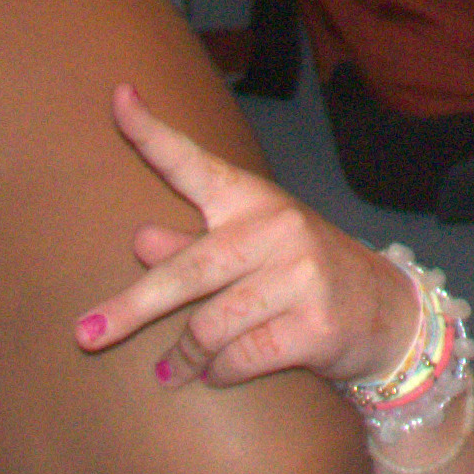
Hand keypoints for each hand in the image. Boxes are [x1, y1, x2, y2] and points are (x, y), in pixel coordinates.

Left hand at [76, 79, 413, 383]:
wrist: (388, 312)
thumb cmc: (302, 275)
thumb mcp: (250, 251)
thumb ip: (193, 247)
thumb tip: (139, 240)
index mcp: (253, 200)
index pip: (194, 163)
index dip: (151, 133)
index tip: (118, 98)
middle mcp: (277, 227)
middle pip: (187, 271)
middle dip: (131, 308)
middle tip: (86, 336)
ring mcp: (300, 275)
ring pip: (210, 326)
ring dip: (185, 358)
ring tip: (173, 371)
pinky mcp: (315, 324)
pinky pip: (241, 358)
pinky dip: (220, 374)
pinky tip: (217, 375)